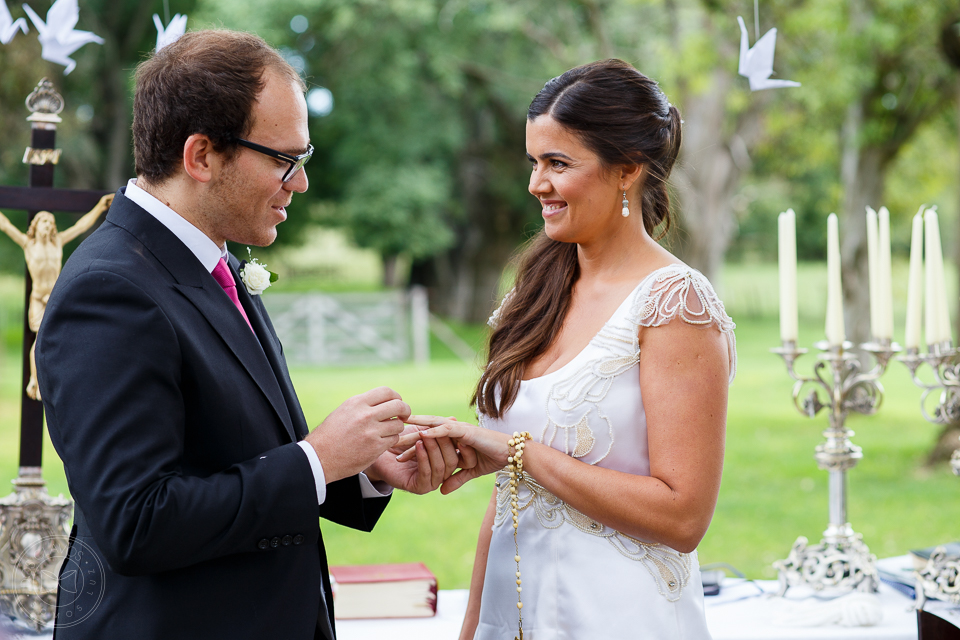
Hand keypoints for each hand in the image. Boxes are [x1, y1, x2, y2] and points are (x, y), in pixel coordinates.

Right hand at [304, 387, 409, 483]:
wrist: (319, 457)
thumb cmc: (331, 435)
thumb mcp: (344, 411)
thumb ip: (363, 405)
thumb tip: (384, 401)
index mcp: (357, 403)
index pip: (387, 392)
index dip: (396, 397)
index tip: (397, 404)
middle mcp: (365, 415)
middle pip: (398, 405)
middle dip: (405, 410)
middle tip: (403, 416)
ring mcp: (371, 431)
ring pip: (398, 425)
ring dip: (397, 428)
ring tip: (389, 431)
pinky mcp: (375, 447)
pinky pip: (394, 439)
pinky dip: (392, 440)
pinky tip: (383, 441)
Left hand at [366, 425, 461, 493]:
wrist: (380, 452)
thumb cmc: (402, 440)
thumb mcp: (421, 432)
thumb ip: (437, 428)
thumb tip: (453, 419)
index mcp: (445, 462)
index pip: (457, 452)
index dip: (456, 439)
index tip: (453, 425)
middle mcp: (441, 474)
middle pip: (452, 461)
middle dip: (445, 445)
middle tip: (440, 430)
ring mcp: (432, 482)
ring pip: (440, 467)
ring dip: (433, 450)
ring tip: (425, 436)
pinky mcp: (420, 488)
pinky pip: (426, 473)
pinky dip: (423, 458)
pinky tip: (418, 445)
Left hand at [397, 415, 511, 493]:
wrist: (512, 453)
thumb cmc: (494, 458)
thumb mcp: (470, 472)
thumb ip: (456, 479)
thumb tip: (442, 491)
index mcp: (453, 438)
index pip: (428, 440)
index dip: (413, 446)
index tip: (396, 453)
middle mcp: (453, 430)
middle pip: (425, 431)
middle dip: (407, 437)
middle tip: (389, 440)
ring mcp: (459, 429)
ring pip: (432, 429)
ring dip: (416, 434)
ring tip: (399, 438)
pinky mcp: (465, 431)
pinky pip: (446, 430)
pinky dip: (434, 431)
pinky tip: (422, 434)